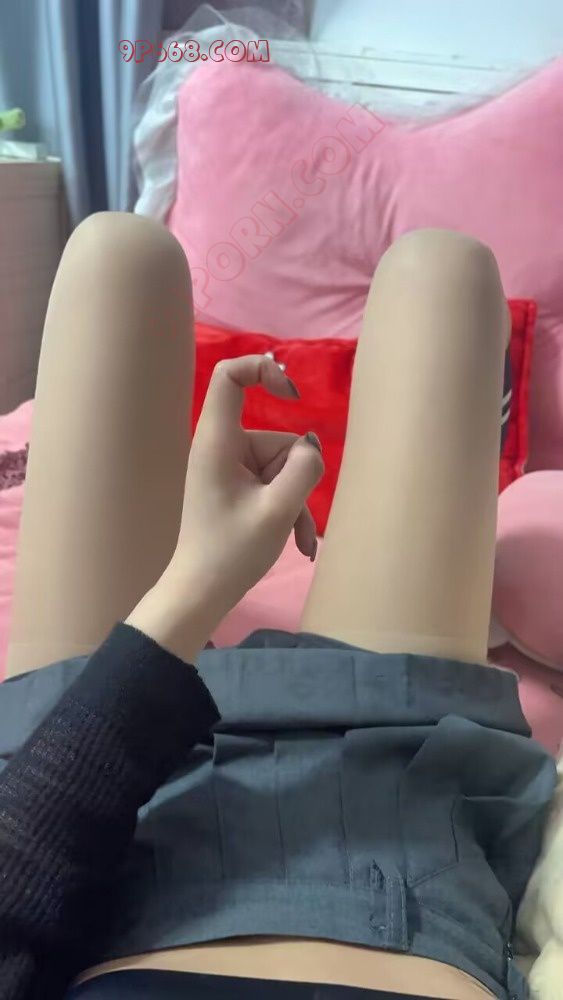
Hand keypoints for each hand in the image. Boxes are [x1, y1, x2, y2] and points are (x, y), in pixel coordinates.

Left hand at [169, 352, 324, 616]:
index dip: (264, 369)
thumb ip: (304, 469)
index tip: (294, 396)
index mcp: (217, 442)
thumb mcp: (278, 510)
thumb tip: (312, 447)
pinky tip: (299, 543)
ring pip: (283, 467)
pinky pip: (276, 485)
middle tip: (290, 515)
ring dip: (296, 501)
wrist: (201, 594)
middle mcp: (222, 447)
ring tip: (296, 539)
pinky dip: (289, 510)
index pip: (230, 376)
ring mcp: (230, 468)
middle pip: (277, 438)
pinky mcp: (238, 487)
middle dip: (296, 476)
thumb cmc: (231, 553)